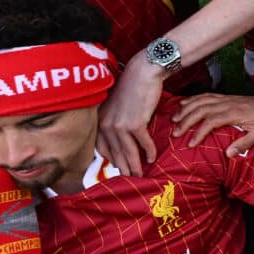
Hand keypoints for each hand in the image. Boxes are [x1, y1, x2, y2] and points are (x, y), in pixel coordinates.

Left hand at [96, 58, 164, 175]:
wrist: (142, 73)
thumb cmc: (132, 88)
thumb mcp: (117, 106)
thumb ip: (115, 121)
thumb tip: (121, 137)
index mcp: (100, 122)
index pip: (103, 149)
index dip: (111, 161)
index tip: (119, 169)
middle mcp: (106, 126)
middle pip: (116, 154)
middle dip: (124, 168)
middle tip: (130, 179)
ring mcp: (120, 126)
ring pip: (128, 152)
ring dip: (135, 166)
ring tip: (141, 175)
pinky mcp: (135, 124)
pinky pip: (143, 143)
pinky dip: (149, 151)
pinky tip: (153, 158)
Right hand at [171, 92, 253, 154]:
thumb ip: (244, 143)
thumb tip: (228, 154)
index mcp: (234, 113)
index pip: (211, 121)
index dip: (199, 132)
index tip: (190, 143)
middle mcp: (226, 104)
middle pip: (201, 109)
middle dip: (186, 121)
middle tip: (175, 133)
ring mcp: (224, 99)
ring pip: (200, 101)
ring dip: (185, 109)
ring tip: (174, 120)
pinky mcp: (223, 97)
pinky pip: (204, 96)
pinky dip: (192, 99)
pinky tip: (182, 104)